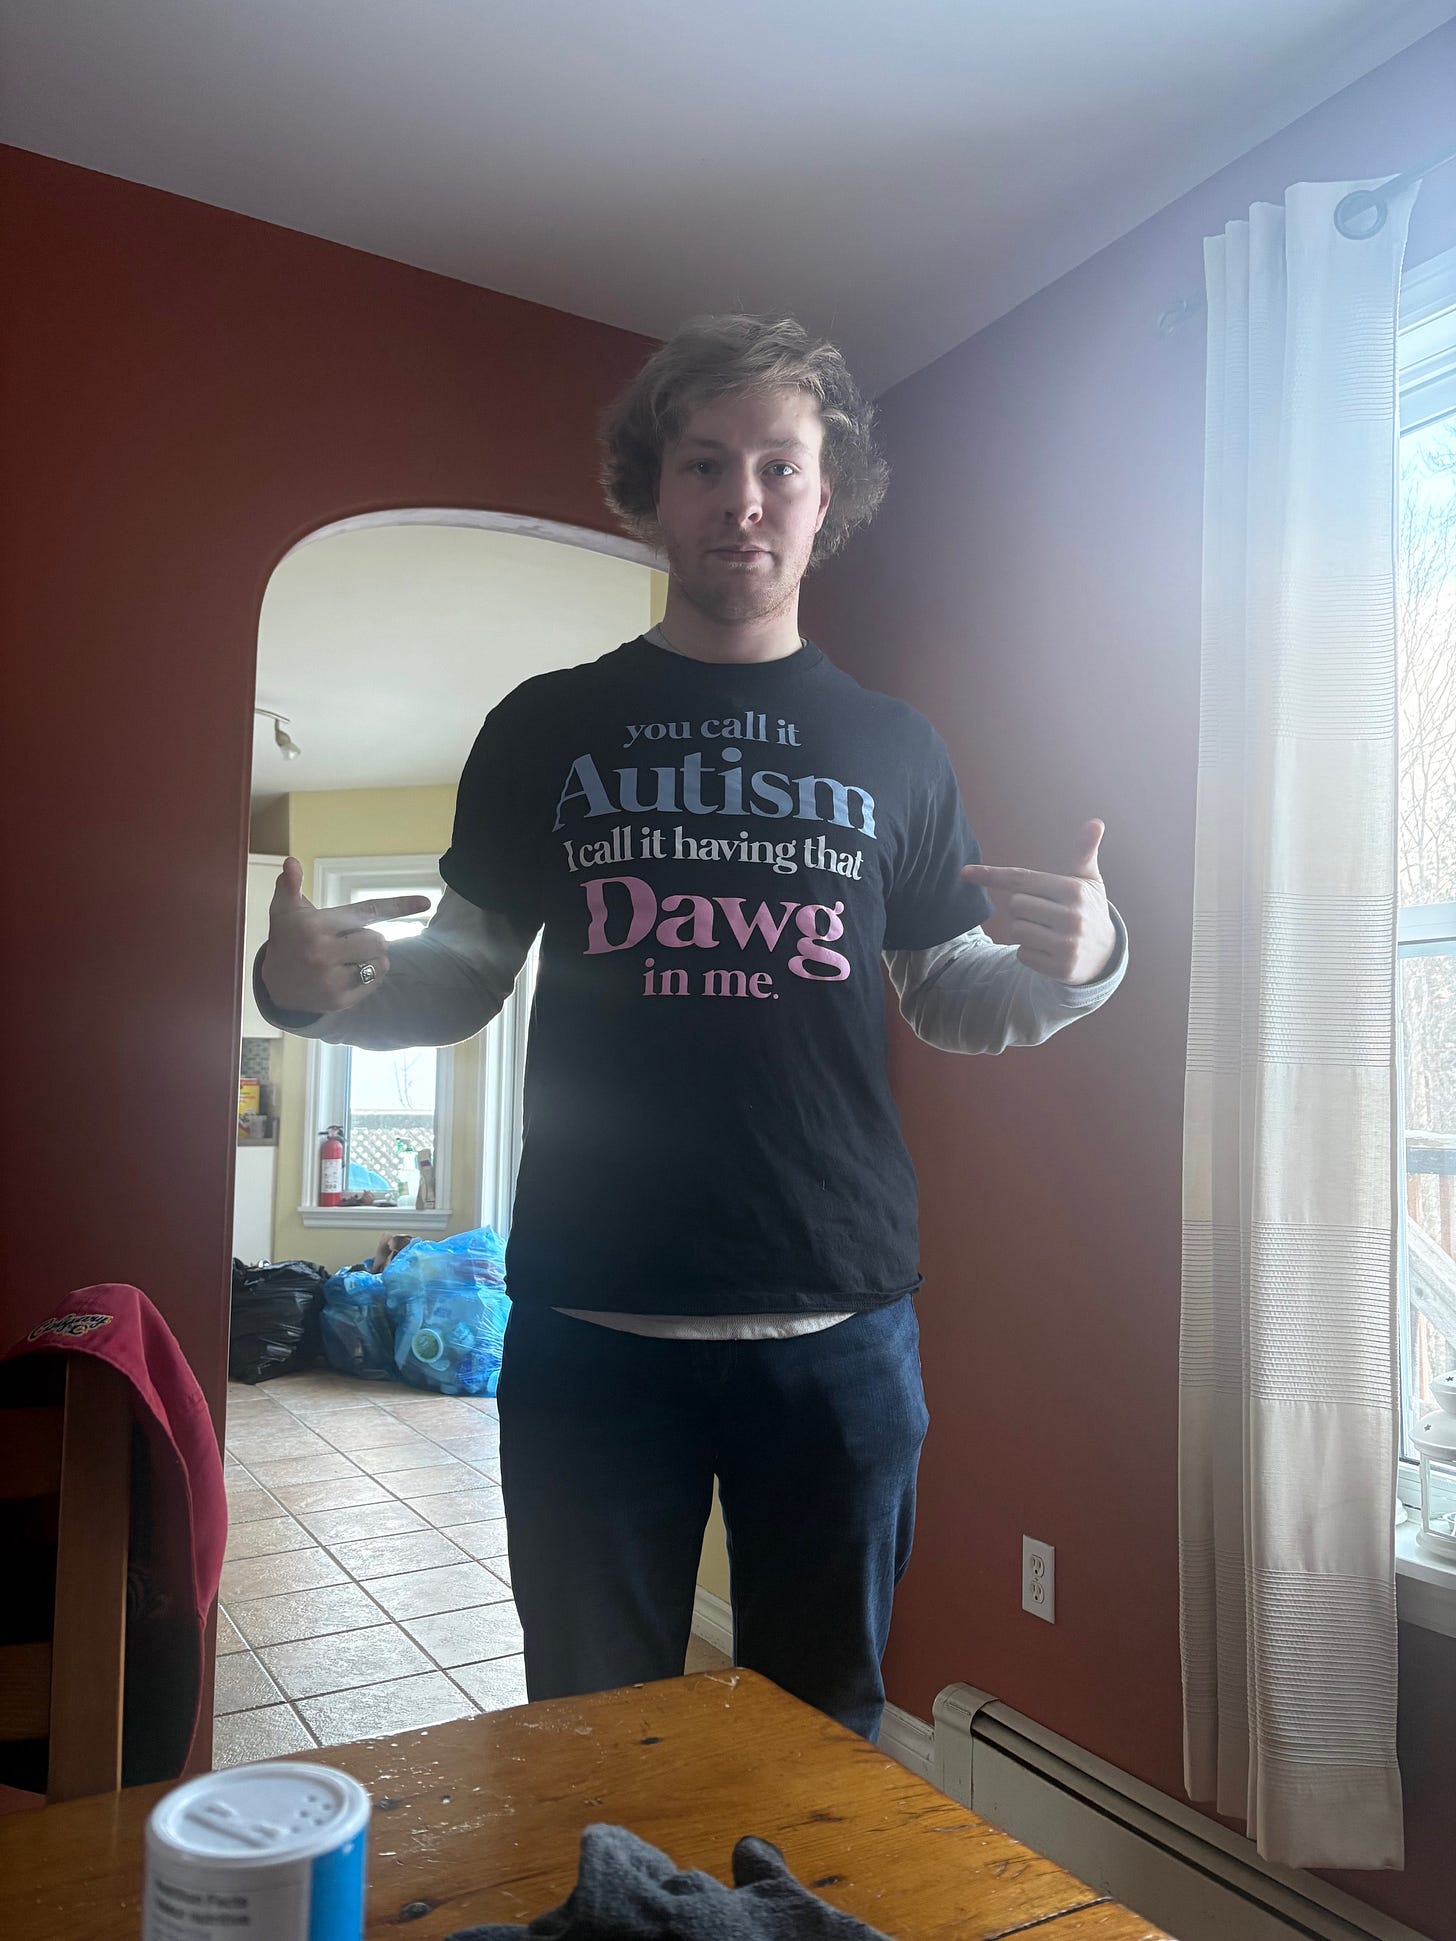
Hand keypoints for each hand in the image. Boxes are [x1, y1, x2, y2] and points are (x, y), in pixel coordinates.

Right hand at [260, 857, 431, 1011]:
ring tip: (351, 957)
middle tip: (350, 941)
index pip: (366, 912)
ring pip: (379, 963)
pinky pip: (374, 983)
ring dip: (373, 958)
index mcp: (315, 926)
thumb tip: (292, 861)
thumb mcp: (285, 910)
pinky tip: (350, 973)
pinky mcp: (339, 1000)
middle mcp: (323, 952)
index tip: (426, 901)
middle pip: (378, 941)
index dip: (398, 906)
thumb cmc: (287, 940)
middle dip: (370, 939)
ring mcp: (331, 979)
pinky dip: (370, 977)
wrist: (275, 986)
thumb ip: (290, 885)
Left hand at [960, 819, 1115, 985]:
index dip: (991, 875)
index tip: (963, 873)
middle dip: (1024, 908)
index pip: (1022, 879)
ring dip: (1025, 931)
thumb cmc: (1086, 908)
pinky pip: (1022, 955)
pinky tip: (1050, 952)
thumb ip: (1084, 851)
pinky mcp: (1061, 969)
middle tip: (1046, 914)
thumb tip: (1096, 822)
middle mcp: (1072, 917)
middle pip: (1015, 905)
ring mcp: (1067, 944)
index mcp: (1075, 890)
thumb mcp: (1088, 880)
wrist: (1105, 953)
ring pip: (1016, 930)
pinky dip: (1030, 953)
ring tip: (1049, 932)